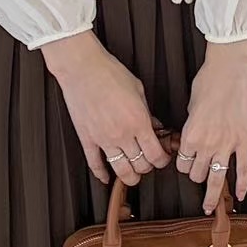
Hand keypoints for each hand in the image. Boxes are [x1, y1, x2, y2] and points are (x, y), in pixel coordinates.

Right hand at [39, 30, 172, 187]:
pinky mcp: (87, 139)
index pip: (155, 154)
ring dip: (130, 177)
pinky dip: (101, 174)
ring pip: (120, 170)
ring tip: (133, 175)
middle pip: (140, 165)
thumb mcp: (138, 90)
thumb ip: (148, 112)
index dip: (162, 160)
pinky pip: (95, 164)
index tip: (163, 158)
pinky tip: (106, 178)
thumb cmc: (110, 73)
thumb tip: (155, 126)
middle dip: (148, 167)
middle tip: (149, 162)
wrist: (83, 68)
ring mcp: (103, 139)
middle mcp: (122, 134)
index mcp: (138, 121)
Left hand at [178, 38, 246, 212]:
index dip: (182, 164)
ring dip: (213, 194)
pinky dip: (243, 185)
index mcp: (191, 135)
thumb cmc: (209, 80)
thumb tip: (193, 135)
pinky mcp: (246, 141)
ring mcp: (228, 145)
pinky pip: (244, 169)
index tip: (185, 163)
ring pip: (217, 179)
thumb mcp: (191, 104)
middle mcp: (208, 144)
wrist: (231, 68)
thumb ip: (192, 125)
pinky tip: (241, 196)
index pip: (181, 164)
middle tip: (198, 173)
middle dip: (195, 175)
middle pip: (196, 174)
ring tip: (210, 206)